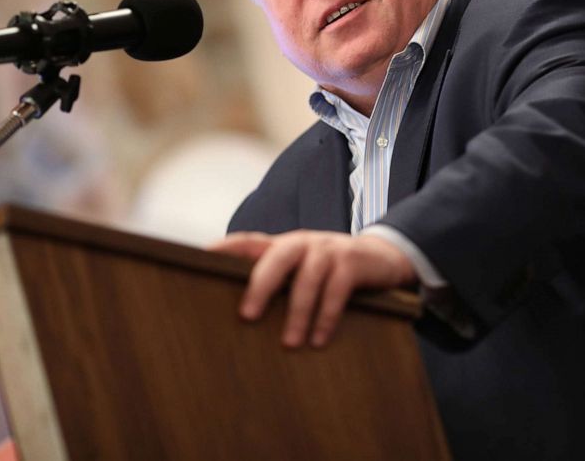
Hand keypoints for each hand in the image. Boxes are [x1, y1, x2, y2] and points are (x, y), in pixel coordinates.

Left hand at [208, 230, 416, 347]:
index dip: (225, 247)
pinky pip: (337, 290)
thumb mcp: (303, 269)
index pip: (248, 241)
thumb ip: (277, 281)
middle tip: (247, 315)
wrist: (383, 258)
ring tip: (290, 343)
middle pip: (277, 256)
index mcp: (284, 245)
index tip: (201, 258)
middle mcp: (303, 243)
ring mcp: (329, 251)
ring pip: (308, 278)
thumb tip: (240, 313)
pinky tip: (319, 339)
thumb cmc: (331, 270)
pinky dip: (327, 316)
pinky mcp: (352, 263)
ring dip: (298, 313)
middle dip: (261, 284)